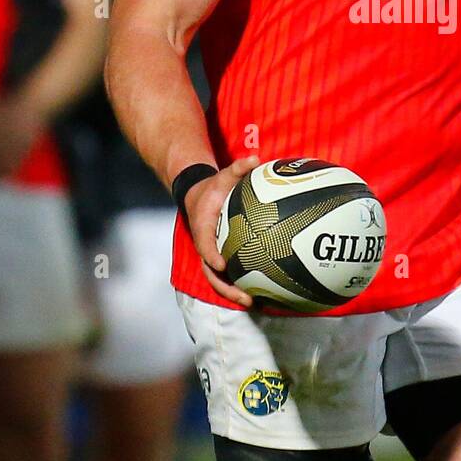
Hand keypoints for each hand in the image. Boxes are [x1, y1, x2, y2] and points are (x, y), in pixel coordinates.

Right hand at [184, 155, 260, 307]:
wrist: (198, 196)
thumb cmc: (214, 187)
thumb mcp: (224, 175)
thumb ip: (239, 167)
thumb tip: (255, 158)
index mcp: (203, 227)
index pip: (205, 244)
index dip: (212, 255)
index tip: (223, 264)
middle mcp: (205, 246)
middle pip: (212, 273)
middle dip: (227, 288)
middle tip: (246, 298)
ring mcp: (212, 255)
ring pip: (219, 280)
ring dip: (234, 293)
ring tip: (255, 303)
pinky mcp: (221, 259)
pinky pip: (229, 275)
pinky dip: (241, 284)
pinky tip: (262, 293)